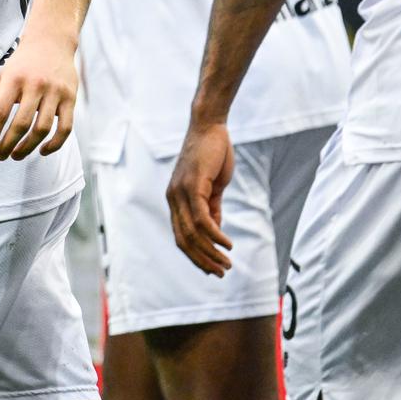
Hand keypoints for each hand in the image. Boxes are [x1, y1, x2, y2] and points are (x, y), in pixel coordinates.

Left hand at [0, 34, 75, 160]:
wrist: (51, 41)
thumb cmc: (23, 64)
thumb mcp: (3, 75)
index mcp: (14, 78)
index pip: (0, 112)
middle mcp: (36, 84)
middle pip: (21, 124)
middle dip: (8, 145)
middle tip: (0, 156)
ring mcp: (55, 91)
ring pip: (42, 129)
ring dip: (28, 148)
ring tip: (16, 156)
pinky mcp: (71, 98)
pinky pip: (65, 128)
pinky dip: (54, 145)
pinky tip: (42, 151)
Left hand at [166, 121, 235, 275]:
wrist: (210, 127)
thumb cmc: (212, 154)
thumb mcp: (212, 187)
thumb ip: (212, 208)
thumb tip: (215, 232)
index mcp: (175, 200)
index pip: (181, 236)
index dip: (195, 256)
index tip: (211, 269)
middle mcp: (173, 199)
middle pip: (184, 240)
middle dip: (203, 260)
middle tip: (221, 272)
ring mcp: (181, 193)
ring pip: (193, 233)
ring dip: (211, 253)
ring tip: (227, 264)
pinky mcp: (193, 186)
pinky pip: (202, 219)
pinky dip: (215, 235)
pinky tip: (227, 244)